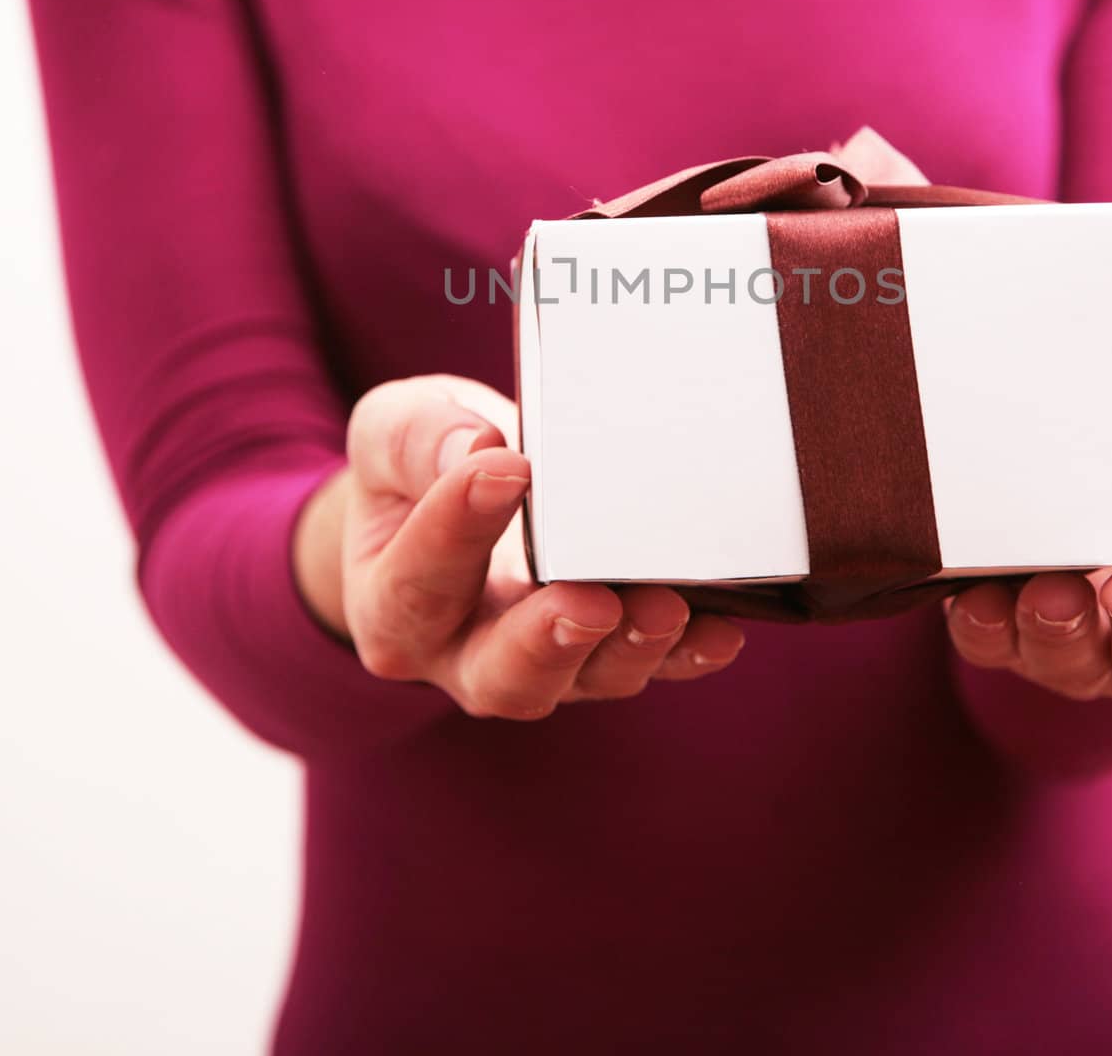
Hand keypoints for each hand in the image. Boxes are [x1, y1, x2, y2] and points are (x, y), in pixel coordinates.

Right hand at [295, 375, 745, 719]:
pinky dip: (685, 655)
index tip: (507, 468)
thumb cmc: (418, 466)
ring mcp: (538, 662)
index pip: (419, 577)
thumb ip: (416, 439)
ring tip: (667, 607)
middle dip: (548, 641)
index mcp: (391, 601)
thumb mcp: (393, 431)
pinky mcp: (601, 653)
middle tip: (589, 602)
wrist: (447, 501)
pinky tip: (720, 631)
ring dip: (628, 647)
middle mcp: (460, 652)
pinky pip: (646, 667)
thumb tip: (473, 448)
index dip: (458, 527)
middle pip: (499, 672)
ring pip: (580, 680)